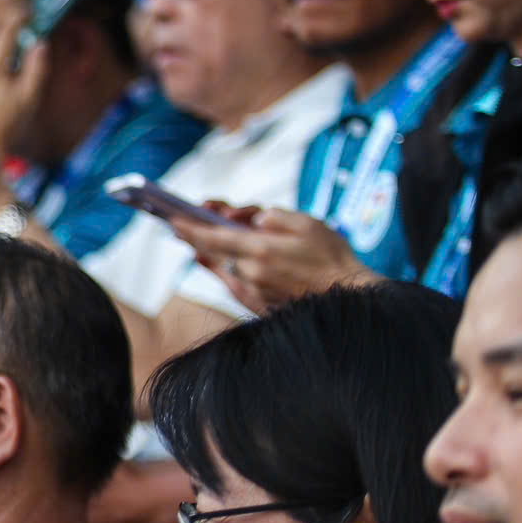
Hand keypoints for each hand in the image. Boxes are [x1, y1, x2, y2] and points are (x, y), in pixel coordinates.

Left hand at [173, 206, 378, 316]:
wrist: (350, 298)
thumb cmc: (332, 257)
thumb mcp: (308, 224)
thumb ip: (276, 217)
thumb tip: (253, 218)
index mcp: (261, 250)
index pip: (213, 238)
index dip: (190, 229)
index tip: (171, 221)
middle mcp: (251, 274)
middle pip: (213, 252)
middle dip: (196, 236)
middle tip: (179, 224)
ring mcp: (254, 292)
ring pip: (221, 268)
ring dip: (207, 252)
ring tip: (193, 238)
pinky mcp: (259, 305)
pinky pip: (232, 283)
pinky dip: (221, 269)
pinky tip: (210, 260)